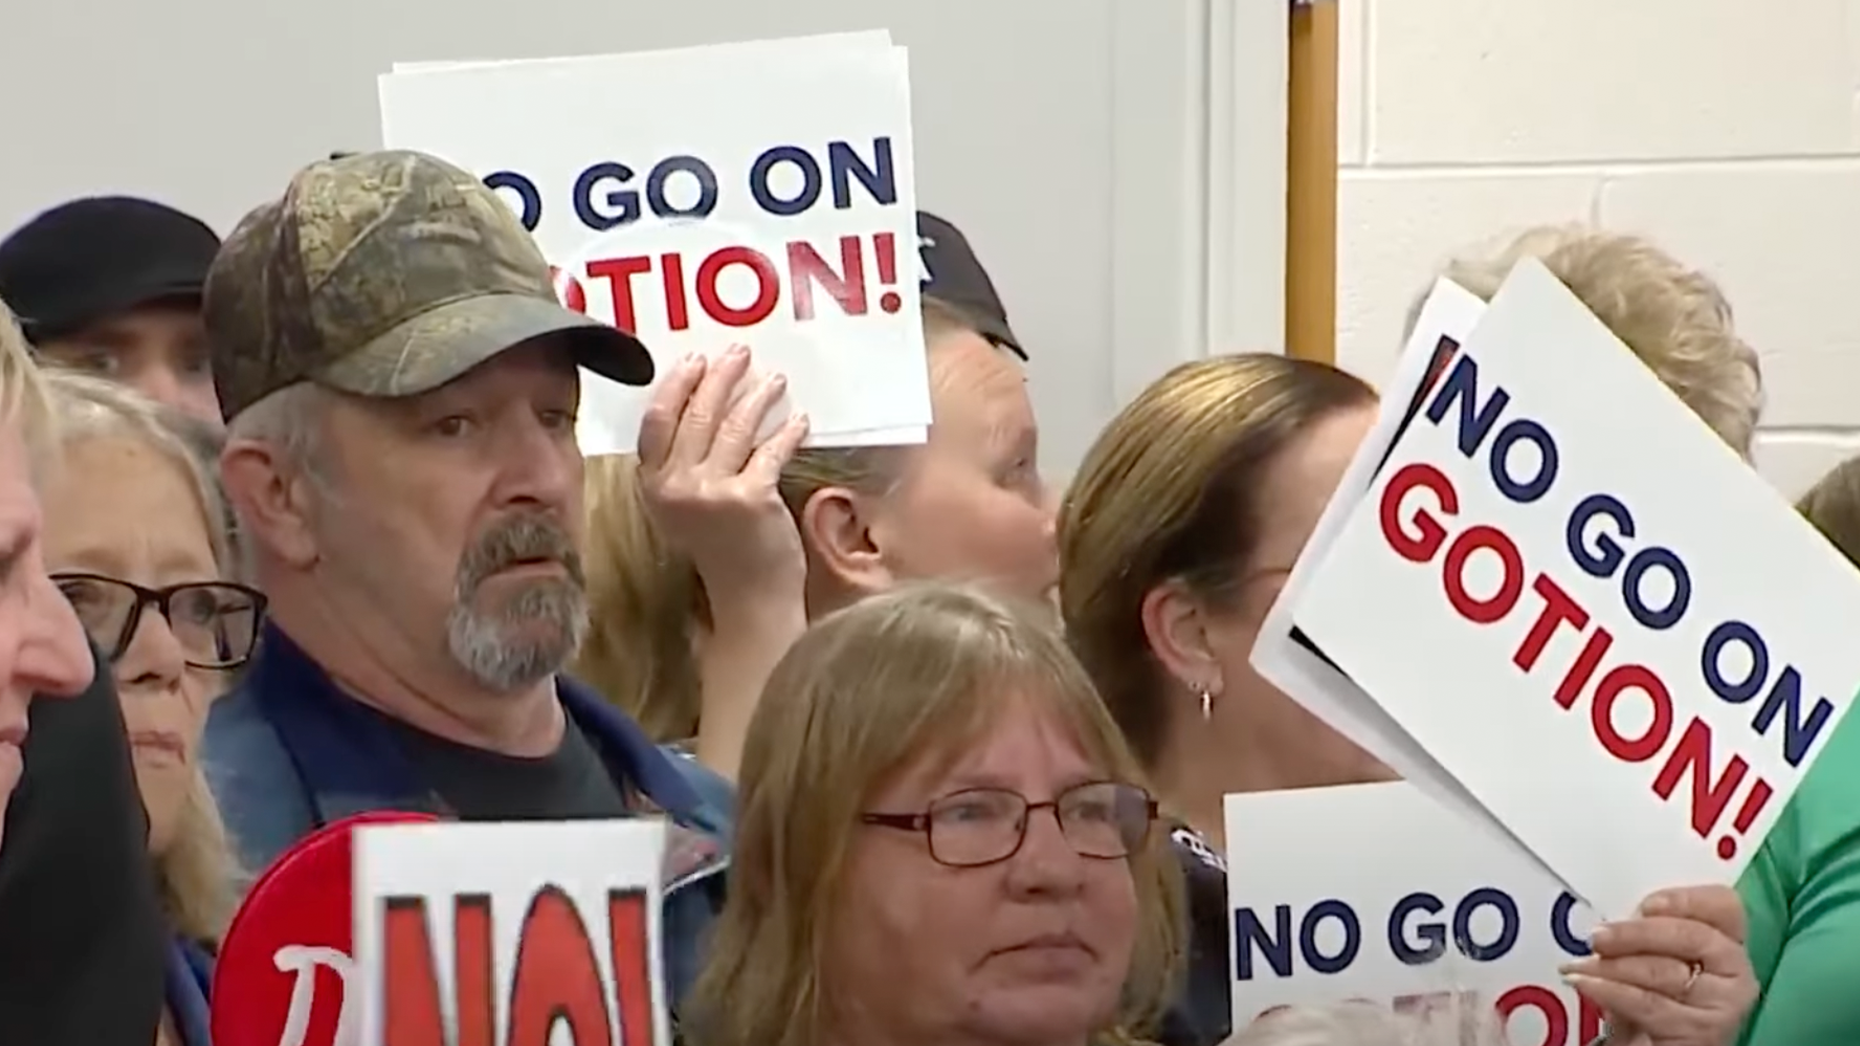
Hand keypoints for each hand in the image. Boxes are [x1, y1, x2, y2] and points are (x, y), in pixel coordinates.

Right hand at [635, 345, 809, 607]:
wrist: (749, 599)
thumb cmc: (720, 552)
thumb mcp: (683, 509)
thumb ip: (682, 468)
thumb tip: (705, 407)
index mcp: (652, 486)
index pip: (655, 422)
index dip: (676, 385)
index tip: (696, 360)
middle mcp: (676, 486)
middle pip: (696, 415)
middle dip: (721, 378)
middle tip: (740, 353)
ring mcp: (712, 492)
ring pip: (735, 426)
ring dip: (757, 396)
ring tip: (775, 380)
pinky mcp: (751, 498)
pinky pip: (771, 450)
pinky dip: (788, 432)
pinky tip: (799, 420)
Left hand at [1560, 885, 1756, 1045]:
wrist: (1650, 1043)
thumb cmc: (1652, 993)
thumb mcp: (1649, 953)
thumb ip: (1645, 929)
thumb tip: (1616, 918)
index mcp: (1726, 939)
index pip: (1724, 906)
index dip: (1686, 900)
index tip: (1647, 905)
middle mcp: (1735, 971)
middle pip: (1693, 936)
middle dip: (1637, 934)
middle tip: (1598, 937)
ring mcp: (1722, 1004)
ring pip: (1667, 972)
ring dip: (1614, 965)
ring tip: (1580, 965)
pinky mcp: (1701, 1033)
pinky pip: (1648, 1004)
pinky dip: (1609, 991)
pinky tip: (1584, 983)